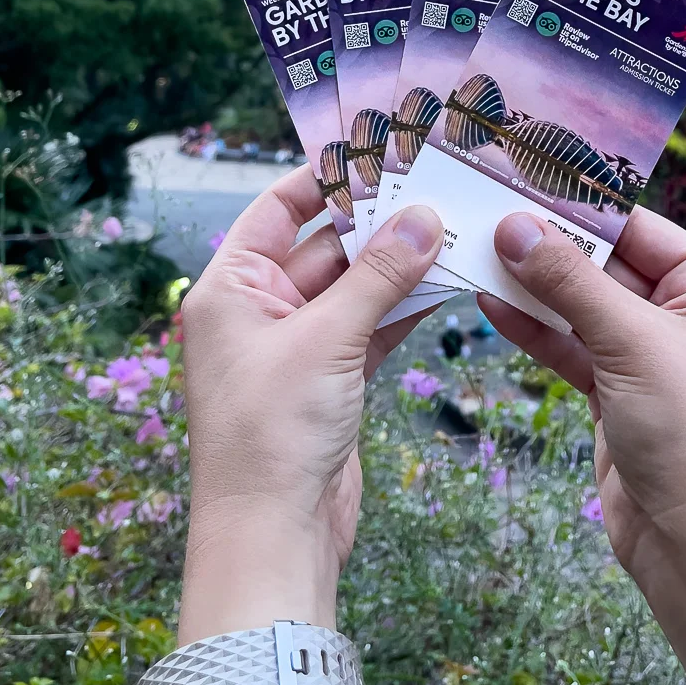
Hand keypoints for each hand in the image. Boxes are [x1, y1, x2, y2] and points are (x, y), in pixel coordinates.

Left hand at [178, 167, 443, 638]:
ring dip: (399, 266)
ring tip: (455, 229)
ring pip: (354, 288)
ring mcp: (296, 348)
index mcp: (231, 289)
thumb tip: (423, 215)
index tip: (379, 148)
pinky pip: (369, 327)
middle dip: (379, 223)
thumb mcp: (328, 339)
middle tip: (438, 188)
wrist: (273, 536)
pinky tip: (447, 282)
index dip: (325, 176)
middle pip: (325, 246)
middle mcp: (258, 311)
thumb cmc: (272, 432)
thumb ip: (380, 275)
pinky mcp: (330, 382)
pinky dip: (403, 308)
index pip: (278, 208)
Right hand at [481, 207, 685, 595]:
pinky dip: (533, 327)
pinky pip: (569, 345)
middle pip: (603, 263)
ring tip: (473, 249)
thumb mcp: (629, 343)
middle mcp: (685, 313)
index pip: (637, 227)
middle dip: (547, 244)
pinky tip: (489, 303)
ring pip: (580, 304)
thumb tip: (514, 225)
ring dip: (531, 284)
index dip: (578, 206)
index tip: (520, 178)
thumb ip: (568, 281)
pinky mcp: (615, 390)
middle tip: (484, 211)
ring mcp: (647, 353)